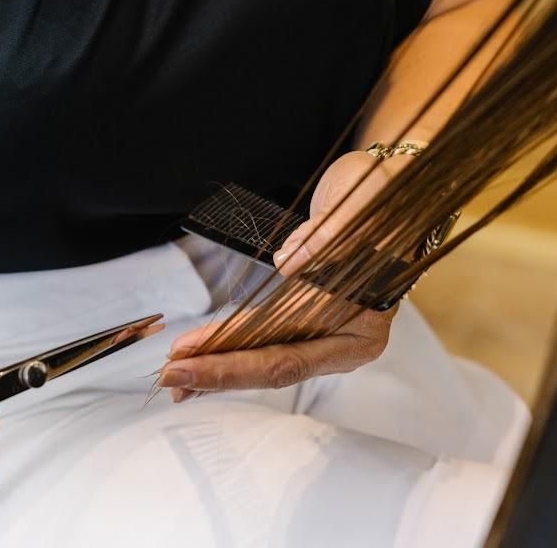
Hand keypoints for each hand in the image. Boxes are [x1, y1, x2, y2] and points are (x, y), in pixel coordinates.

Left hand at [162, 149, 396, 400]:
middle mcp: (344, 337)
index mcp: (365, 327)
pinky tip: (201, 352)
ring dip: (219, 362)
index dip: (238, 359)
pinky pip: (264, 335)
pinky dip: (231, 343)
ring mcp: (324, 327)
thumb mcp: (362, 206)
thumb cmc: (381, 195)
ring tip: (174, 374)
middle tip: (169, 375)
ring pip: (265, 355)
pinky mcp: (305, 311)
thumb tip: (289, 263)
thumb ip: (330, 237)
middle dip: (219, 370)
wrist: (386, 181)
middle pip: (274, 364)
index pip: (291, 354)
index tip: (192, 357)